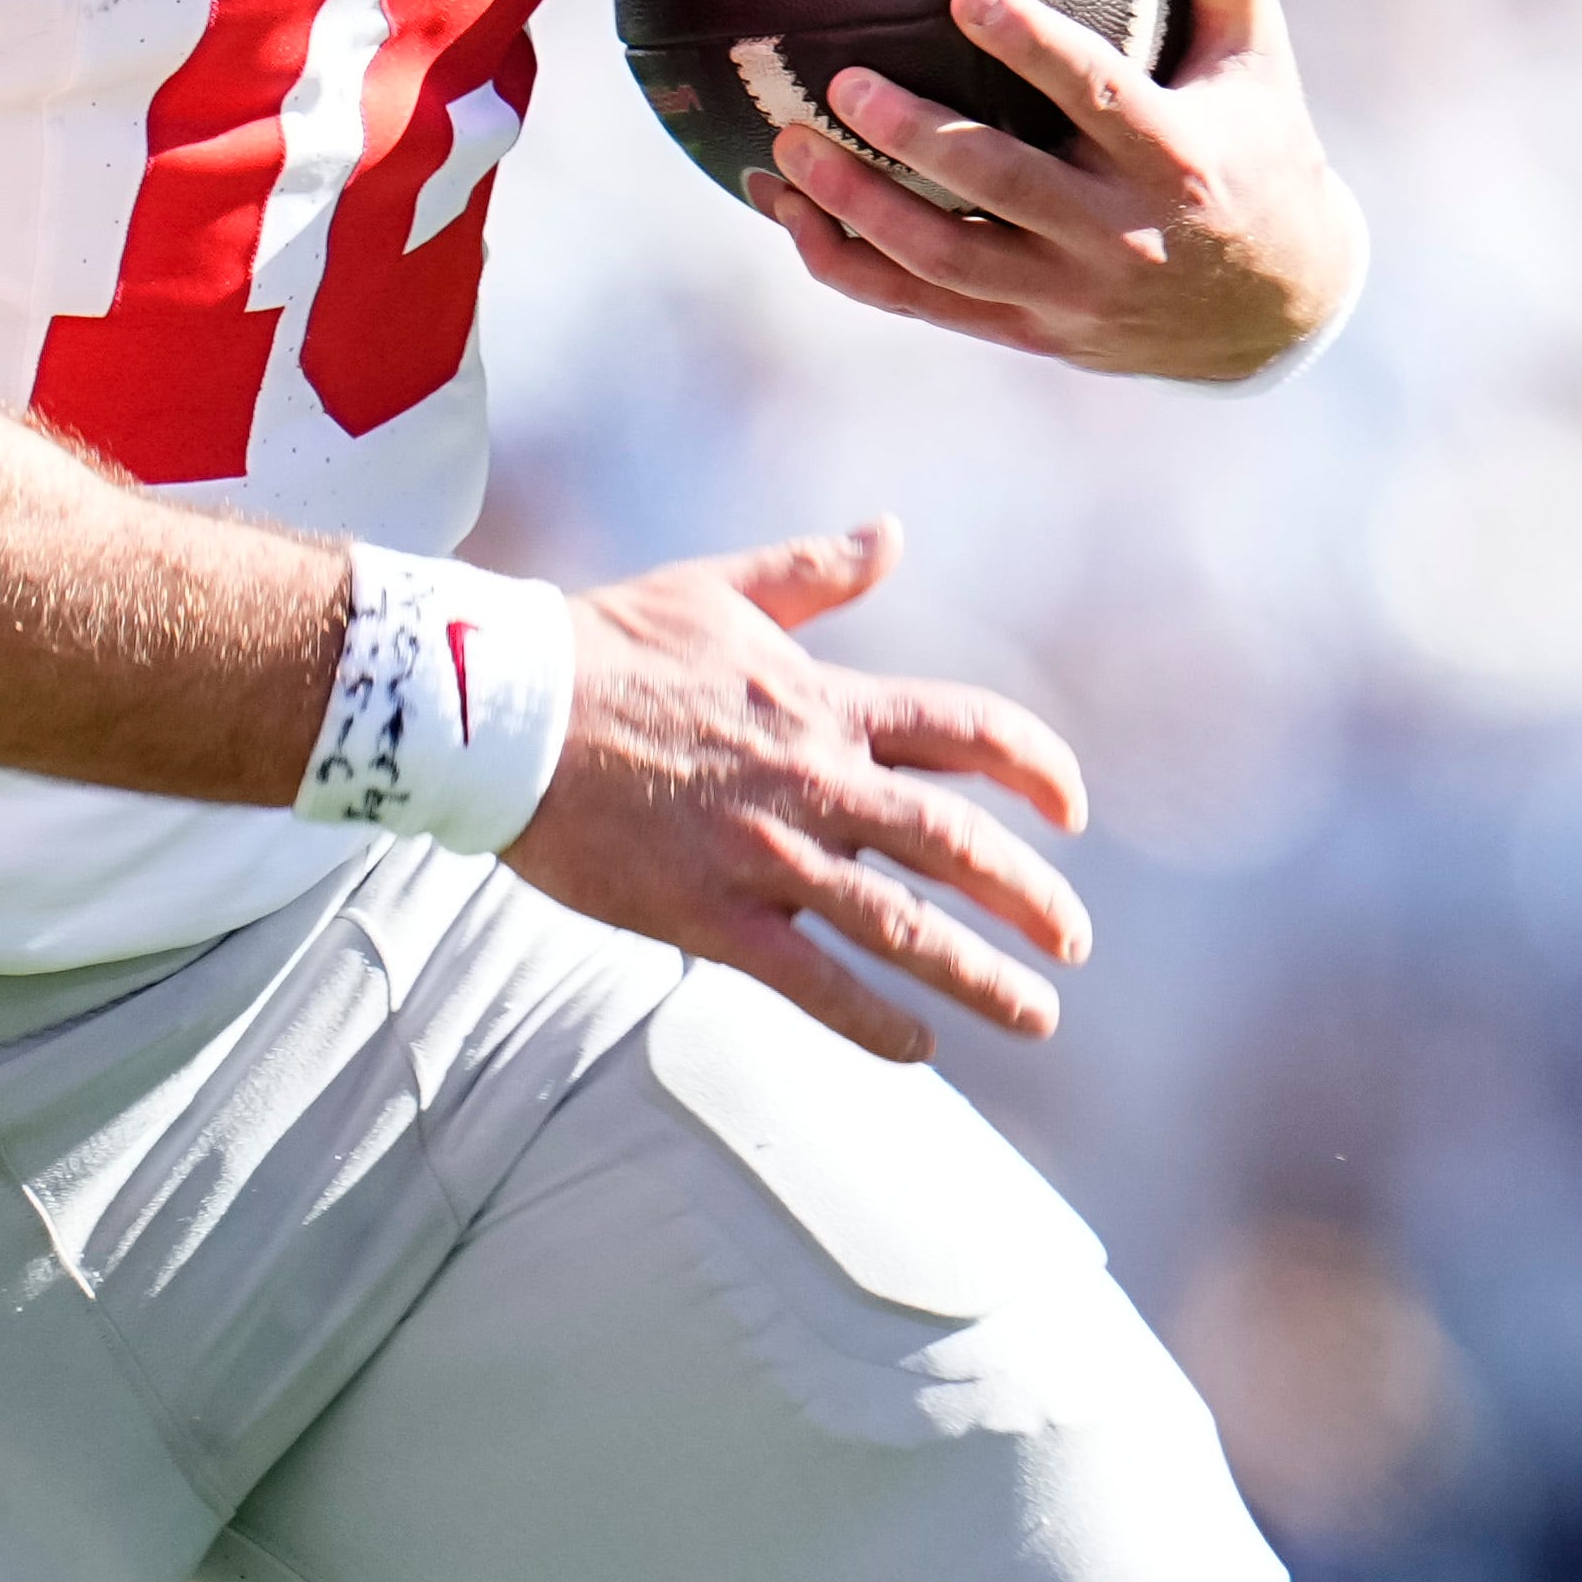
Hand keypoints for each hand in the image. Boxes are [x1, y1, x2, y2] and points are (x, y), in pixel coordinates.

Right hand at [500, 521, 1093, 1062]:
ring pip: (902, 926)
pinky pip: (812, 980)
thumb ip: (815, 571)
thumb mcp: (722, 589)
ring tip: (1036, 1016)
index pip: (968, 732)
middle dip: (1031, 895)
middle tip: (1075, 942)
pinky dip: (874, 1021)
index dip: (1038, 767)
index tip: (1073, 809)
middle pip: (956, 843)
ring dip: (981, 976)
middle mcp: (814, 780)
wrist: (506, 710)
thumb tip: (891, 533)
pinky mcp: (713, 914)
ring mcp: (767, 853)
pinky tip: (920, 1048)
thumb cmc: (607, 645)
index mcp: (825, 703)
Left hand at [764, 0, 1363, 388]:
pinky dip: (847, 264)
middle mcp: (1120, 234)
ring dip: (858, 206)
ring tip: (785, 146)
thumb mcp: (1260, 62)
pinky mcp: (1030, 329)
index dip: (1032, 47)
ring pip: (945, 257)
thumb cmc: (1259, 153)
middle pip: (1002, 184)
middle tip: (844, 82)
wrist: (1272, 309)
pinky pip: (923, 302)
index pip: (1098, 94)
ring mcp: (1070, 292)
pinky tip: (787, 213)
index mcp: (1177, 157)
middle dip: (916, 137)